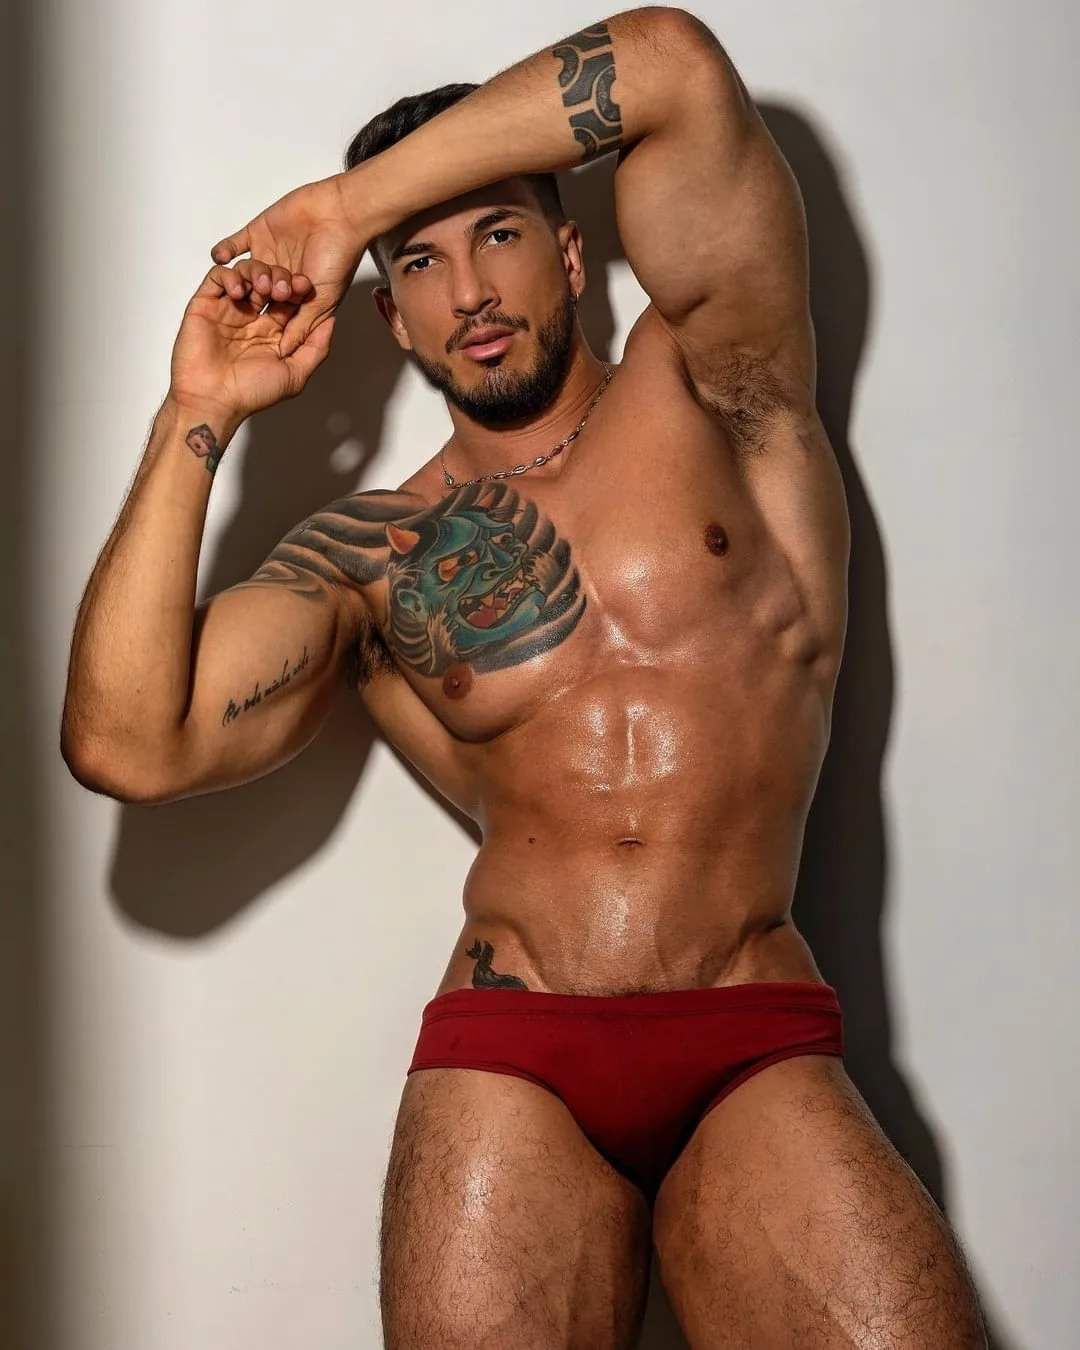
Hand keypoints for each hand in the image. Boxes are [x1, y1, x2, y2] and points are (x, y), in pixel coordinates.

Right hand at [169, 258, 334, 421]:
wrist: (212, 399)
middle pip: (269, 281)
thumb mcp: (295, 374)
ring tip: (262, 288)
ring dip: (257, 273)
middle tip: (283, 287)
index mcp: (272, 333)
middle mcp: (251, 319)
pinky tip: (240, 292)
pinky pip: (218, 276)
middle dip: (279, 278)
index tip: (304, 286)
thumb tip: (331, 321)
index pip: (289, 300)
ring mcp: (228, 310)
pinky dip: (230, 276)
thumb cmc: (250, 394)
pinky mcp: (205, 305)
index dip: (298, 289)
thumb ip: (315, 348)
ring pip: (245, 273)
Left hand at [209, 174, 366, 359]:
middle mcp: (280, 277)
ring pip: (245, 272)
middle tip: (259, 297)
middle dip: (255, 298)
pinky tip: (220, 258)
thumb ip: (301, 327)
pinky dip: (224, 251)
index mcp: (295, 296)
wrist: (339, 214)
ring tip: (251, 280)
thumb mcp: (321, 302)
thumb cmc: (338, 258)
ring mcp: (268, 254)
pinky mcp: (258, 233)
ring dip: (245, 277)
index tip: (257, 333)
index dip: (266, 323)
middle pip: (256, 295)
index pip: (274, 316)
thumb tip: (284, 352)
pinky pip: (234, 245)